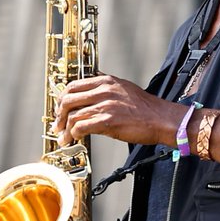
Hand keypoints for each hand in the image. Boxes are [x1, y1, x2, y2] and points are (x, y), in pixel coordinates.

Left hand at [54, 74, 176, 146]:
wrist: (161, 119)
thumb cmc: (145, 108)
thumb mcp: (124, 88)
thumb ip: (107, 88)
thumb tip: (91, 90)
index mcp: (106, 81)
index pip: (74, 85)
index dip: (62, 99)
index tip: (60, 109)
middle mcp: (103, 90)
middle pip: (68, 99)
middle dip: (59, 114)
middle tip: (58, 125)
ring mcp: (105, 105)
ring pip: (72, 115)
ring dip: (64, 129)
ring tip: (64, 137)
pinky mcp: (108, 121)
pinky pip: (81, 127)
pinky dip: (73, 134)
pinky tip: (74, 139)